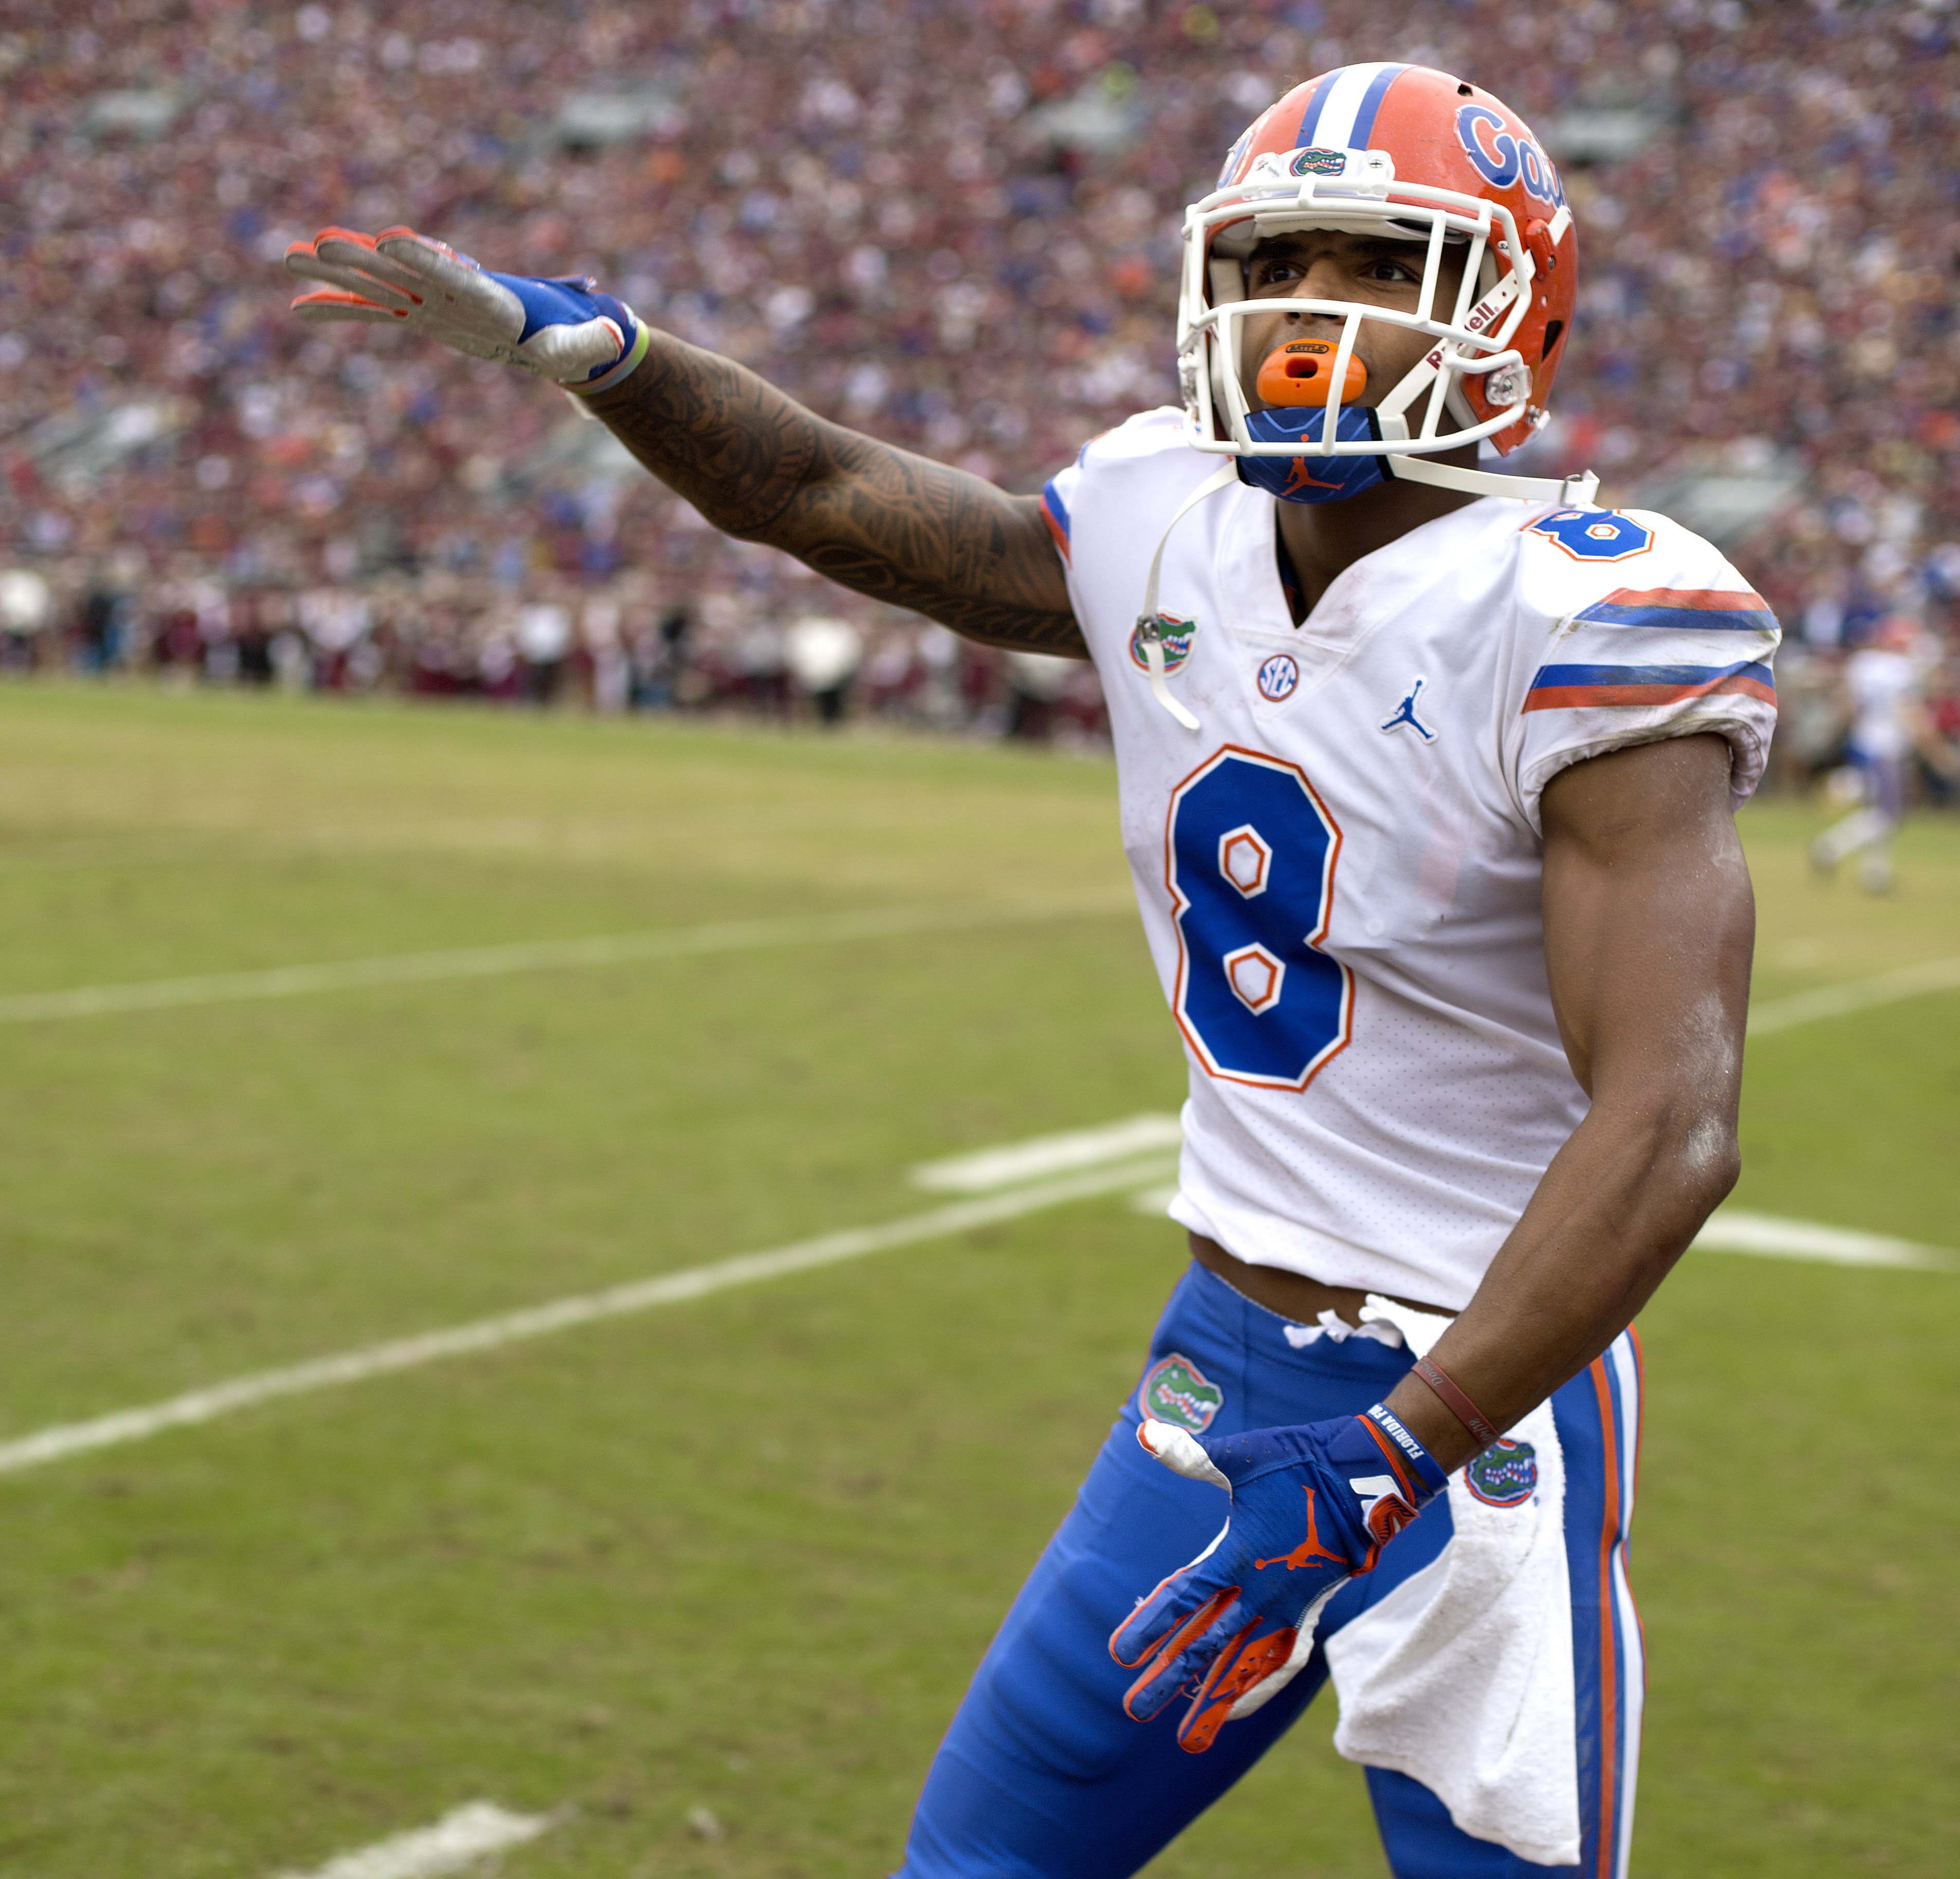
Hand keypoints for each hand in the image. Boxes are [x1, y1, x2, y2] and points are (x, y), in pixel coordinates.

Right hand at [284, 226, 647, 391]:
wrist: (550, 336)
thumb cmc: (566, 341)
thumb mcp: (580, 347)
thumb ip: (591, 340)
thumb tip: (615, 334)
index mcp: (483, 295)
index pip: (448, 273)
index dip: (421, 258)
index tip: (389, 241)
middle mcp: (448, 290)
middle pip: (399, 271)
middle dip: (361, 259)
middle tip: (319, 243)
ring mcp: (428, 301)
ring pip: (375, 285)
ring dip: (334, 275)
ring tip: (287, 258)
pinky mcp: (418, 316)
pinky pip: (371, 314)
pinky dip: (338, 311)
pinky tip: (299, 308)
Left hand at [1109, 1405, 1445, 1751]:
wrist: (1367, 1479)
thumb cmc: (1299, 1462)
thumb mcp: (1242, 1457)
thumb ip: (1191, 1455)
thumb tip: (1147, 1433)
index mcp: (1237, 1556)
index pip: (1183, 1600)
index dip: (1150, 1625)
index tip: (1119, 1654)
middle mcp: (1260, 1592)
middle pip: (1206, 1644)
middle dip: (1169, 1678)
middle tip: (1133, 1709)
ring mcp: (1287, 1607)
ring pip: (1244, 1664)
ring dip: (1214, 1699)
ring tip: (1187, 1739)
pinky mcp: (1309, 1611)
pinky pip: (1282, 1661)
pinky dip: (1261, 1686)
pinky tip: (1240, 1706)